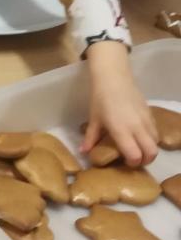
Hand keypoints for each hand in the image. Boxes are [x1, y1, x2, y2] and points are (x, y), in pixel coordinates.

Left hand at [82, 41, 157, 165]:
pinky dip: (151, 138)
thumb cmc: (100, 98)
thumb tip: (83, 152)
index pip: (135, 155)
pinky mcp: (150, 113)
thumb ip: (90, 137)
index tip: (124, 162)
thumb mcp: (94, 119)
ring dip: (149, 149)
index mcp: (121, 130)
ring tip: (138, 148)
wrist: (113, 76)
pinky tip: (140, 135)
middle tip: (134, 159)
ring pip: (156, 142)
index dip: (132, 163)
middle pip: (151, 152)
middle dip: (145, 160)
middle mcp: (137, 127)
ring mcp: (146, 120)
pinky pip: (156, 131)